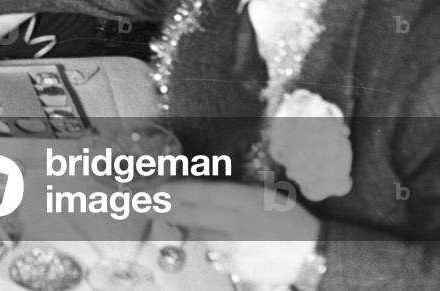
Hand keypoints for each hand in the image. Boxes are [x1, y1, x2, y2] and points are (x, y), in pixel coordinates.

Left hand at [156, 180, 318, 287]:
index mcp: (243, 199)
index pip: (197, 193)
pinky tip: (195, 240)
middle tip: (141, 204)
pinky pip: (212, 253)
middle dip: (162, 208)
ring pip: (197, 235)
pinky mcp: (238, 266)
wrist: (314, 250)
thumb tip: (191, 194)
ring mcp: (236, 246)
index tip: (151, 189)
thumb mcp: (258, 196)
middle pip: (190, 214)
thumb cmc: (286, 217)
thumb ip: (225, 196)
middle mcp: (236, 221)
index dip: (171, 190)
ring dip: (181, 227)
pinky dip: (202, 245)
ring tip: (164, 218)